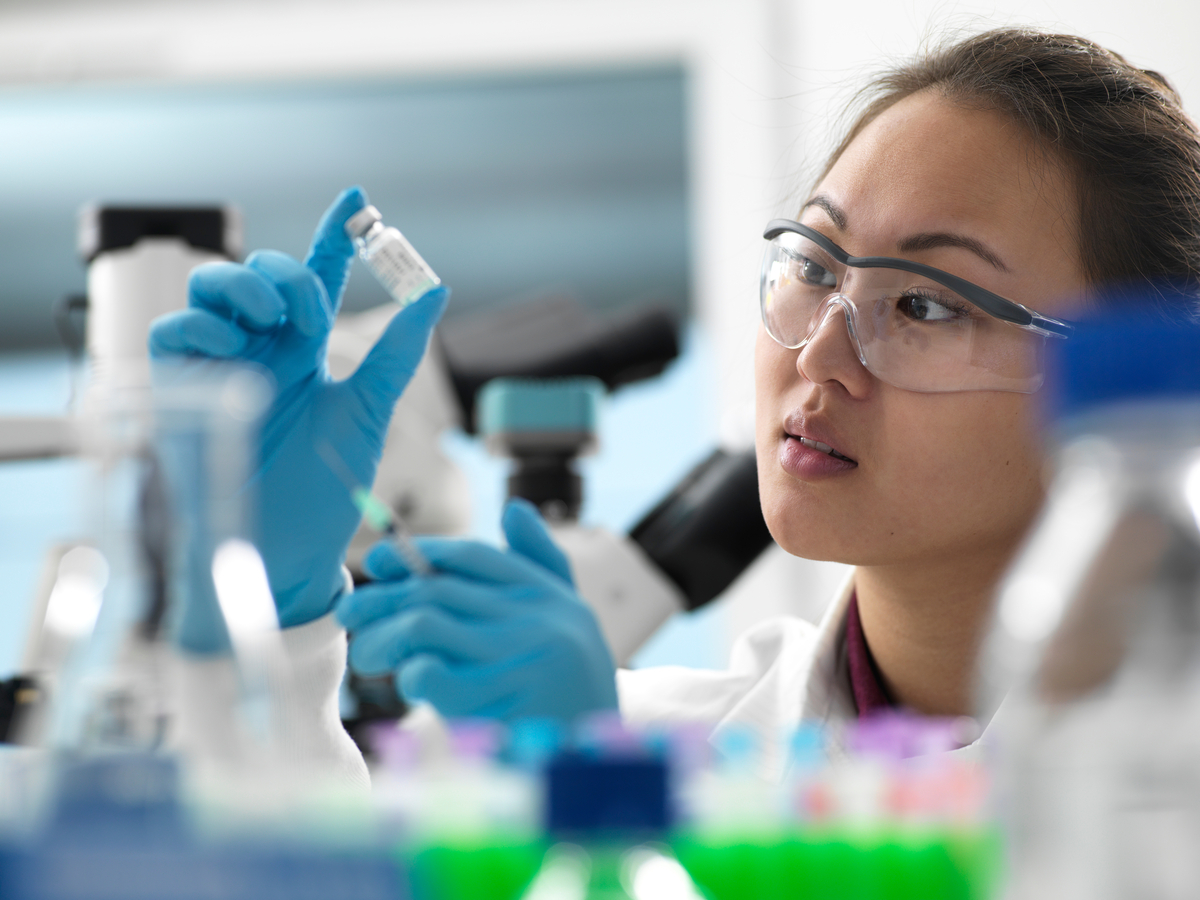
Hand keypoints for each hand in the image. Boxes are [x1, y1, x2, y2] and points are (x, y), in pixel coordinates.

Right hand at [150, 187, 447, 650]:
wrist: (288, 548)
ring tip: (273, 319)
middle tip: (310, 310)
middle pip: (259, 273)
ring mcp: (221, 366)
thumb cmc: (326, 488)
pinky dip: (200, 324)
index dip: (334, 237)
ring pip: (212, 288)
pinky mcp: (183, 390)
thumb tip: (436, 292)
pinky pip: (172, 332)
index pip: (317, 281)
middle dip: (286, 273)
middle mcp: (261, 350)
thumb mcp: (369, 412)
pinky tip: (232, 343)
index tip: (359, 199)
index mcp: (306, 352)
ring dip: (243, 286)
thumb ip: (395, 353)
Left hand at [336, 499, 618, 721]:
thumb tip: (514, 509)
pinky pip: (427, 672)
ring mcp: (517, 658)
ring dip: (381, 638)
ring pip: (421, 624)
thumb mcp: (569, 622)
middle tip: (349, 615)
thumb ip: (543, 566)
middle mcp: (537, 619)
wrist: (594, 763)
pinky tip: (409, 686)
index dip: (419, 554)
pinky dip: (407, 675)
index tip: (379, 560)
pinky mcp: (496, 701)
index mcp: (549, 596)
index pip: (472, 557)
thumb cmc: (573, 691)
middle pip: (436, 590)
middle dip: (381, 599)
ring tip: (367, 657)